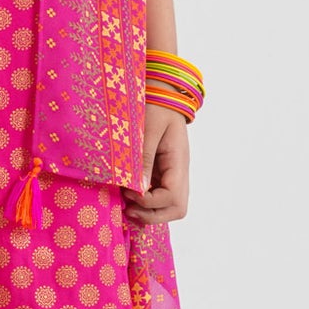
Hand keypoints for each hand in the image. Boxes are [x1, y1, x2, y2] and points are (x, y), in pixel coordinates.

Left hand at [124, 103, 189, 225]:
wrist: (164, 93)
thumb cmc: (156, 107)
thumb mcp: (147, 129)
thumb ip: (144, 158)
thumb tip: (137, 187)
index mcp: (179, 161)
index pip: (173, 196)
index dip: (150, 202)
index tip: (129, 193)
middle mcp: (180, 171)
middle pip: (177, 208)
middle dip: (153, 215)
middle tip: (129, 208)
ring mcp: (174, 173)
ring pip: (171, 206)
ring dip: (150, 212)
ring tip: (128, 205)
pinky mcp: (165, 172)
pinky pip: (162, 195)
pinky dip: (148, 202)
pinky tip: (130, 195)